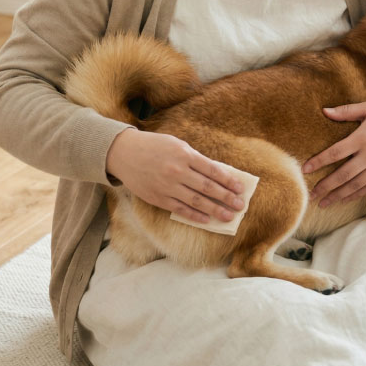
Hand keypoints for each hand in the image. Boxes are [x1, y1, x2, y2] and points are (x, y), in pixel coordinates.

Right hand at [105, 128, 245, 223]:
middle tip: (240, 205)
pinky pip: (181, 210)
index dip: (228, 181)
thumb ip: (195, 159)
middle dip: (226, 197)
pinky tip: (207, 220)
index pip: (212, 170)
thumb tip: (217, 174)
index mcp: (184, 154)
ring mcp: (168, 186)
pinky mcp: (158, 198)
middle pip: (208, 187)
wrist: (124, 153)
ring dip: (215, 210)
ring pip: (197, 201)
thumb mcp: (176, 145)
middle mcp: (177, 171)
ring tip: (228, 216)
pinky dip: (195, 215)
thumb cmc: (154, 146)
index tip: (240, 188)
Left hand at [301, 102, 365, 206]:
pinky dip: (354, 195)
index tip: (305, 170)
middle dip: (325, 186)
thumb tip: (324, 110)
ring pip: (354, 185)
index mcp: (362, 137)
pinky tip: (343, 199)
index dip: (319, 161)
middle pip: (343, 174)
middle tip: (310, 195)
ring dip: (337, 195)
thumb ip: (346, 111)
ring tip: (323, 203)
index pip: (335, 152)